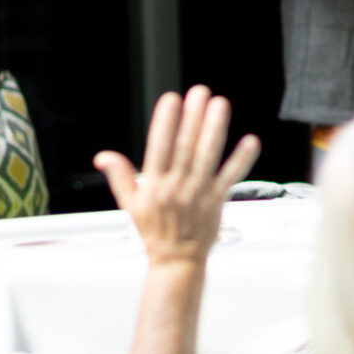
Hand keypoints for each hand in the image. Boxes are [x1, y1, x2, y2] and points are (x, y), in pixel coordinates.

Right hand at [94, 85, 260, 265]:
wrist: (176, 260)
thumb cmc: (154, 232)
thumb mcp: (130, 205)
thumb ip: (120, 177)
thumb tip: (104, 157)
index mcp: (155, 185)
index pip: (159, 148)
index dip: (165, 123)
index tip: (171, 101)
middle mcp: (178, 186)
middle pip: (186, 147)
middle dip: (193, 118)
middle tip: (199, 93)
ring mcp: (199, 192)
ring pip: (208, 156)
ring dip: (215, 130)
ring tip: (220, 106)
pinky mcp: (217, 200)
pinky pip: (231, 176)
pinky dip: (241, 160)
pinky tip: (249, 142)